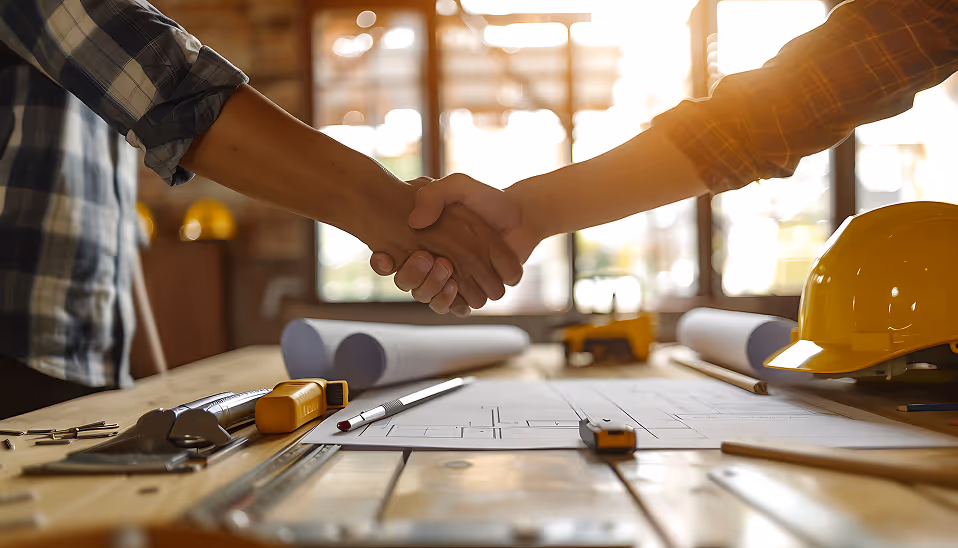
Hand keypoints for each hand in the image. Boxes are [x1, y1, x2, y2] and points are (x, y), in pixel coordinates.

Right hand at [371, 173, 543, 311]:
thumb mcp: (459, 186)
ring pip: (428, 298)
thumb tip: (414, 221)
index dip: (381, 263)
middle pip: (408, 283)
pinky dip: (453, 302)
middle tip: (427, 259)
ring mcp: (451, 280)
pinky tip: (455, 289)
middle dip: (413, 275)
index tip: (384, 257)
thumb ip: (434, 194)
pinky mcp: (471, 291)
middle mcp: (431, 263)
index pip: (388, 259)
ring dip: (432, 289)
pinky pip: (454, 307)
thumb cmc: (486, 200)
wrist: (520, 216)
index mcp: (420, 240)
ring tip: (446, 273)